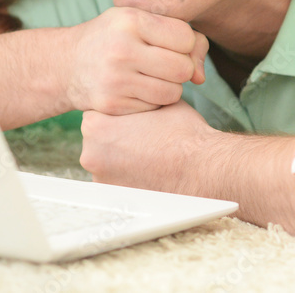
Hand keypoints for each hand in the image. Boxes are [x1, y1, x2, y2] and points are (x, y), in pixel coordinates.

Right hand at [68, 7, 207, 115]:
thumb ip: (182, 37)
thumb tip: (201, 77)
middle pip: (183, 69)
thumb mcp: (139, 21)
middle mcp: (121, 49)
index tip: (168, 44)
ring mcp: (115, 79)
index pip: (186, 38)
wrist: (67, 64)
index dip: (183, 43)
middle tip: (163, 64)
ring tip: (150, 76)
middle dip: (180, 68)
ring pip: (173, 92)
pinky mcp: (112, 104)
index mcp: (130, 21)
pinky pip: (155, 107)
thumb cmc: (112, 37)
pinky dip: (152, 100)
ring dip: (168, 87)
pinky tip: (136, 88)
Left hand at [80, 101, 211, 193]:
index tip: (135, 122)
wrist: (204, 168)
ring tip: (149, 156)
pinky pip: (118, 182)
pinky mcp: (116, 197)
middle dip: (117, 138)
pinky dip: (130, 177)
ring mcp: (100, 179)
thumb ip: (136, 99)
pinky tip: (150, 171)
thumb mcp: (156, 101)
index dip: (118, 116)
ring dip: (122, 159)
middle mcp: (90, 154)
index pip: (98, 115)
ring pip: (107, 162)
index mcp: (94, 126)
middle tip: (143, 140)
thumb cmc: (183, 132)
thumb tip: (133, 97)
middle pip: (99, 140)